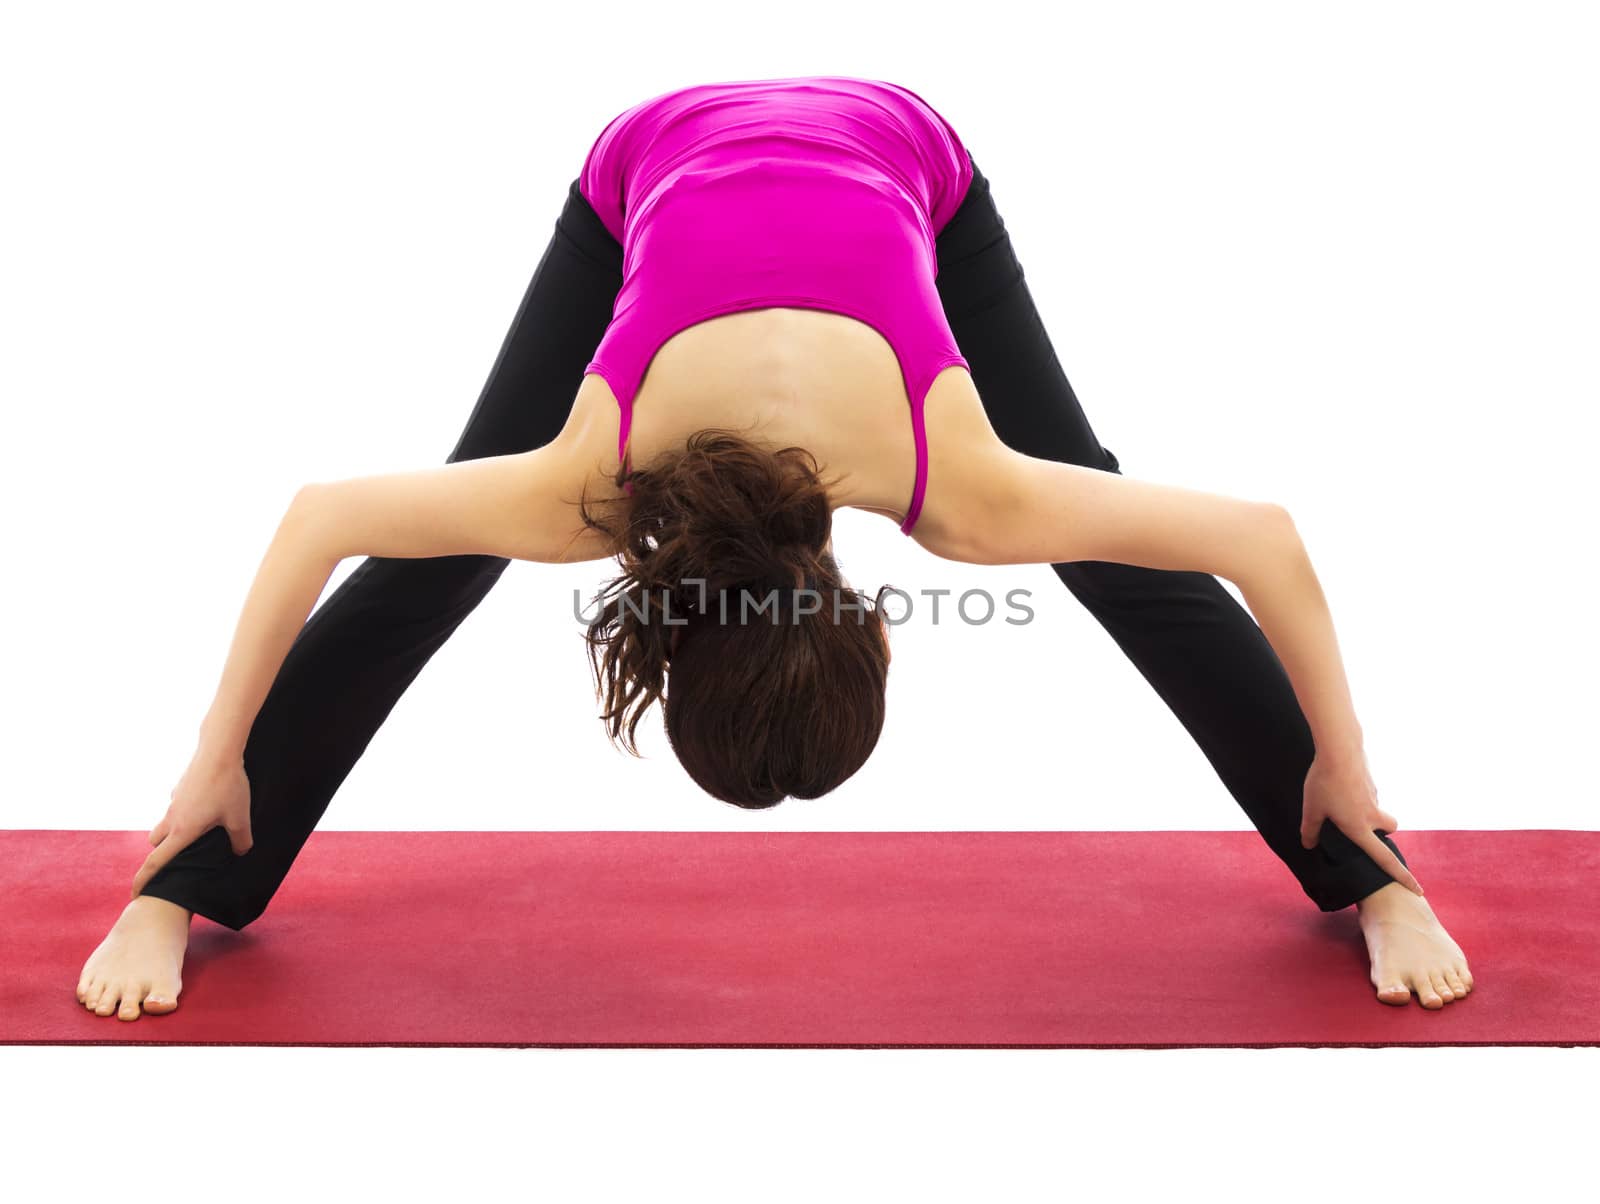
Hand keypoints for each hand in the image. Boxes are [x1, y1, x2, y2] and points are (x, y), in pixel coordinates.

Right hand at [131, 749, 253, 898]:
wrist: (218, 750)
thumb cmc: (229, 785)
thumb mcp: (240, 818)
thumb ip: (240, 840)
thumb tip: (240, 852)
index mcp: (182, 831)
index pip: (156, 862)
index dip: (144, 880)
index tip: (136, 895)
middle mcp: (172, 818)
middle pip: (156, 843)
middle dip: (161, 853)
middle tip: (177, 859)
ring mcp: (174, 801)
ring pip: (165, 823)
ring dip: (173, 832)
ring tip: (198, 833)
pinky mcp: (180, 788)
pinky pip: (177, 806)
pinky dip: (184, 812)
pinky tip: (206, 807)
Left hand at [1300, 750, 1422, 895]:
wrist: (1339, 748)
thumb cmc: (1324, 781)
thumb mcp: (1311, 809)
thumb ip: (1311, 830)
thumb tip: (1309, 845)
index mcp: (1359, 828)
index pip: (1385, 859)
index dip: (1401, 876)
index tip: (1418, 890)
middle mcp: (1372, 815)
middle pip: (1390, 829)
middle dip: (1382, 832)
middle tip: (1361, 827)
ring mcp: (1375, 797)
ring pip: (1378, 810)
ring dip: (1367, 811)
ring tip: (1339, 801)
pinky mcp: (1372, 782)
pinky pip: (1368, 794)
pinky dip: (1359, 794)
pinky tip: (1340, 784)